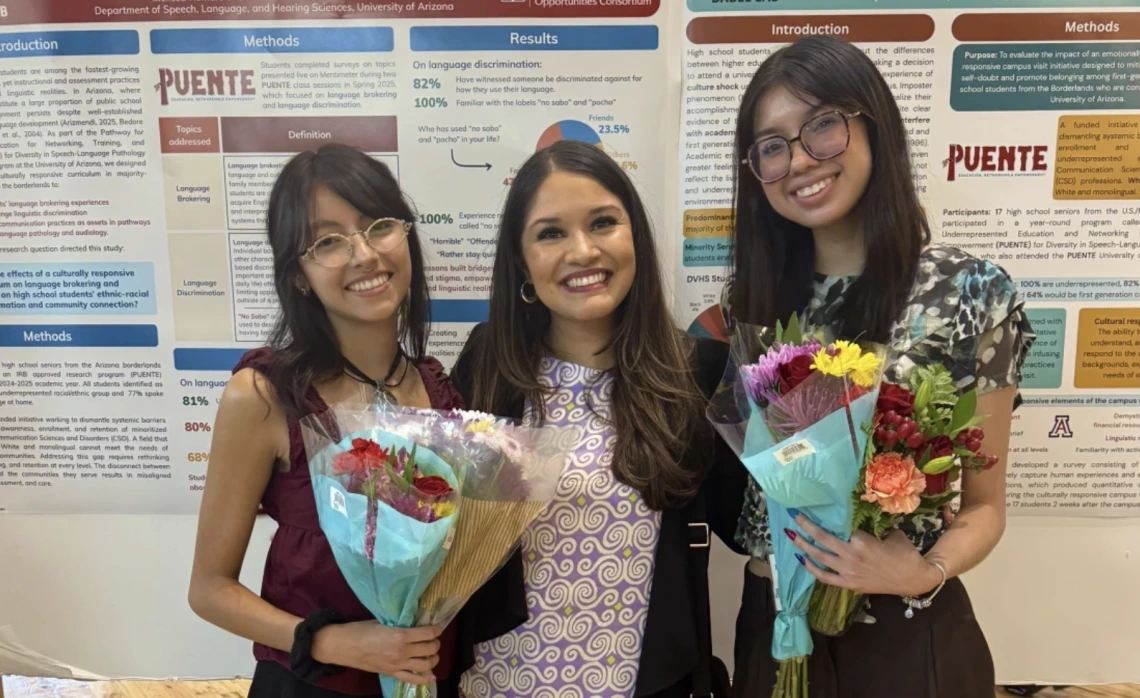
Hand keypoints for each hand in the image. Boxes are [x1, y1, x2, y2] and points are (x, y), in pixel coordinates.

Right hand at [312, 620, 442, 683]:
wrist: (343, 646)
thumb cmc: (360, 630)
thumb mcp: (383, 621)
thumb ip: (400, 624)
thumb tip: (413, 622)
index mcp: (401, 635)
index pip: (428, 633)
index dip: (437, 629)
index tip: (438, 626)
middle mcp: (402, 651)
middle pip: (430, 649)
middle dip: (436, 643)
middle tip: (434, 639)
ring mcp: (398, 665)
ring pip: (426, 665)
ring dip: (433, 658)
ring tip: (432, 654)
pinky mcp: (392, 673)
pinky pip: (413, 679)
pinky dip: (425, 679)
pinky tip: (431, 675)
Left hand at [788, 515, 942, 597]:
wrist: (914, 579)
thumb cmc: (904, 553)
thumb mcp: (889, 533)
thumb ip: (871, 527)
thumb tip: (857, 517)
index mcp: (861, 541)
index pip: (837, 526)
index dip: (823, 518)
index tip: (810, 509)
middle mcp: (851, 556)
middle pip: (822, 539)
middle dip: (805, 527)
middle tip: (794, 517)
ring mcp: (848, 572)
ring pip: (819, 557)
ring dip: (803, 546)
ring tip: (791, 536)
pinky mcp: (849, 584)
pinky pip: (825, 577)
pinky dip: (812, 568)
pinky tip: (802, 560)